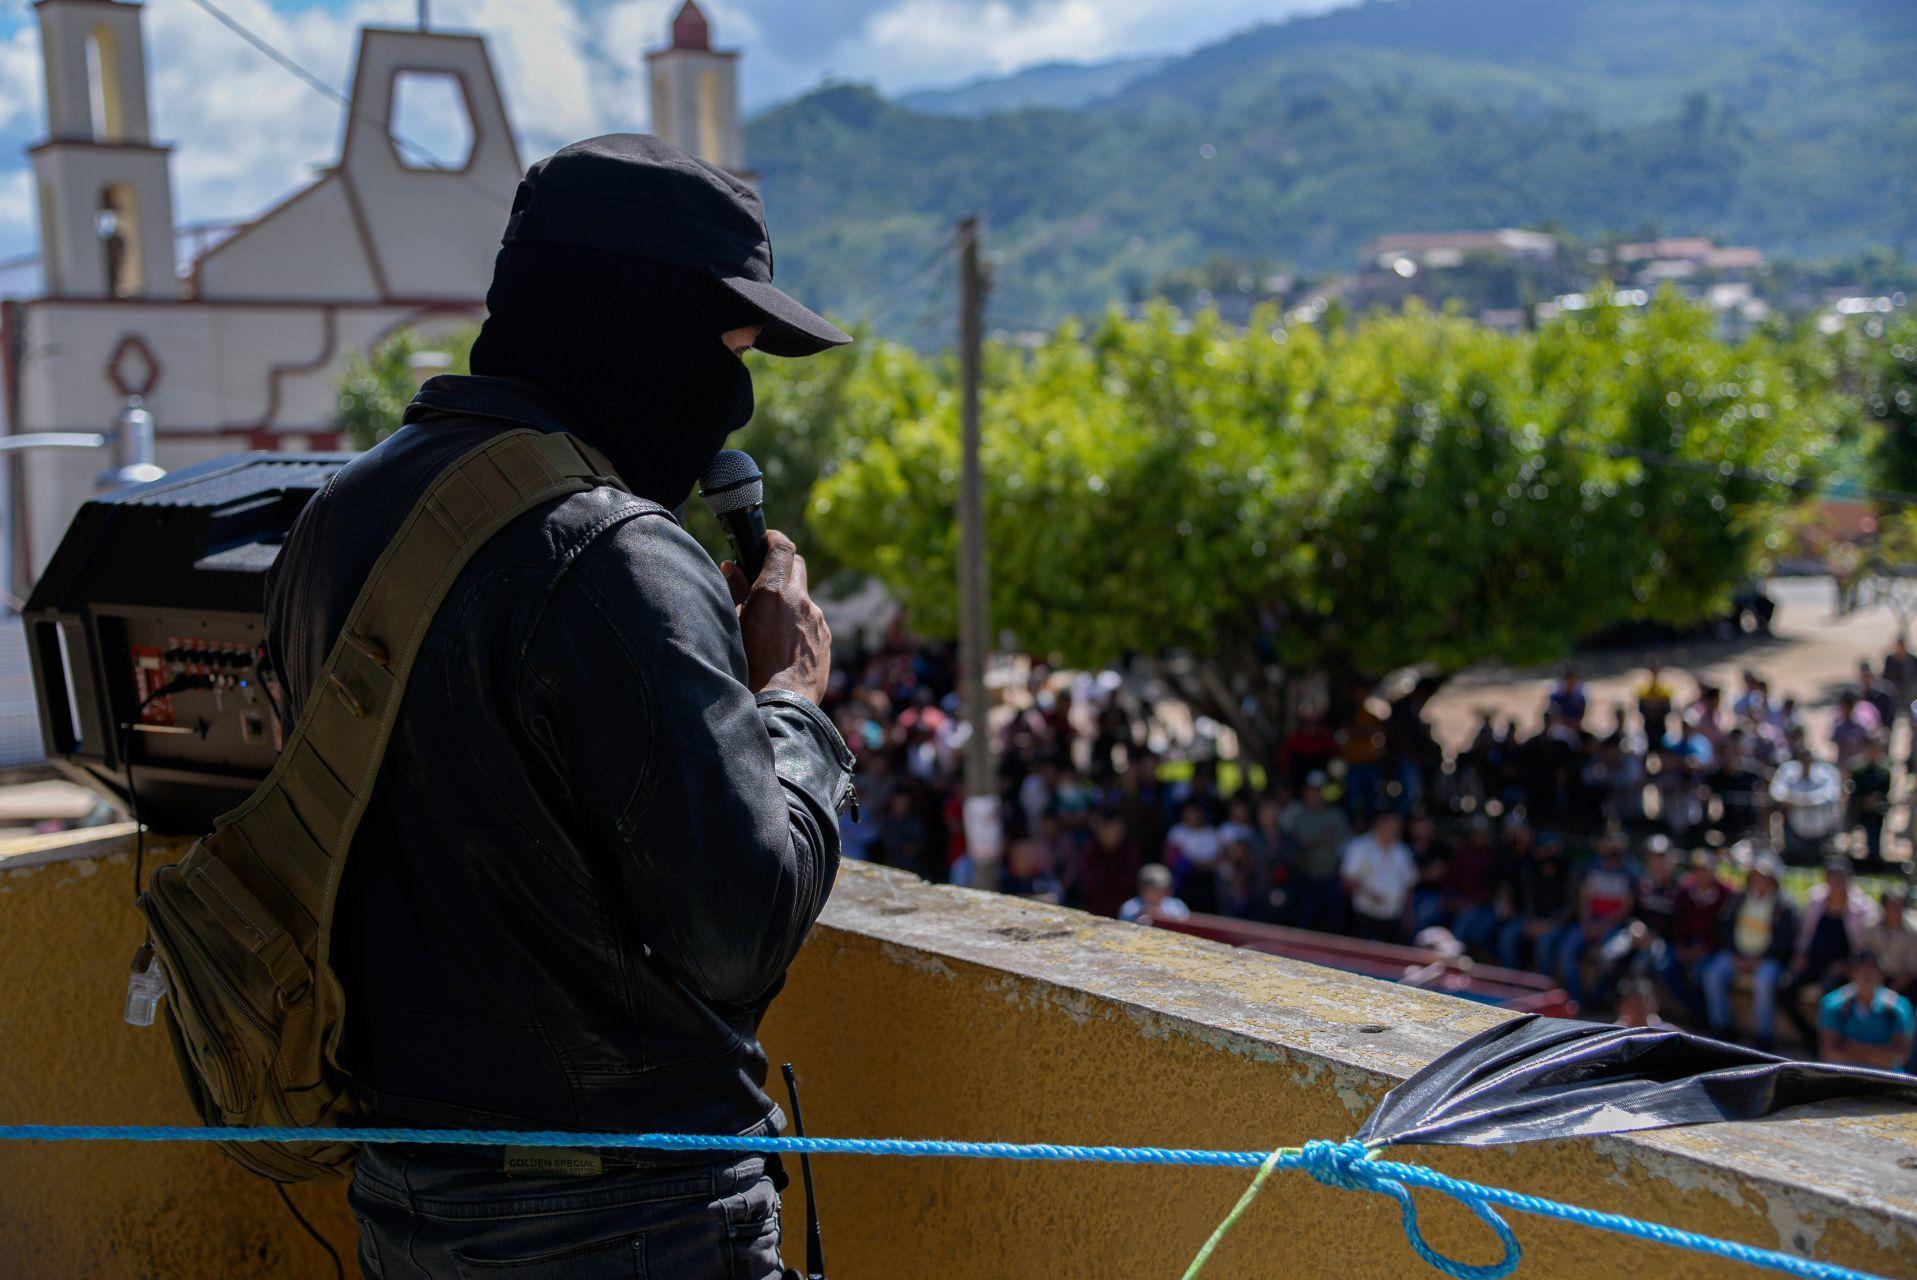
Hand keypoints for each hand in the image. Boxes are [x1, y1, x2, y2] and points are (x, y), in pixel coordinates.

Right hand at [722, 529, 830, 703]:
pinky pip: (812, 621)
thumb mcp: (734, 625)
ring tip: (770, 623)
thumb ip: (735, 591)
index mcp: (774, 592)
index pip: (782, 547)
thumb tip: (731, 567)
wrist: (781, 706)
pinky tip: (784, 645)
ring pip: (804, 597)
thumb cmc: (749, 667)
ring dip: (790, 600)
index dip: (773, 538)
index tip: (765, 540)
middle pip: (797, 565)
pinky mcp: (826, 639)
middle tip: (764, 578)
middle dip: (782, 566)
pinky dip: (799, 622)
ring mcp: (817, 620)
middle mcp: (800, 601)